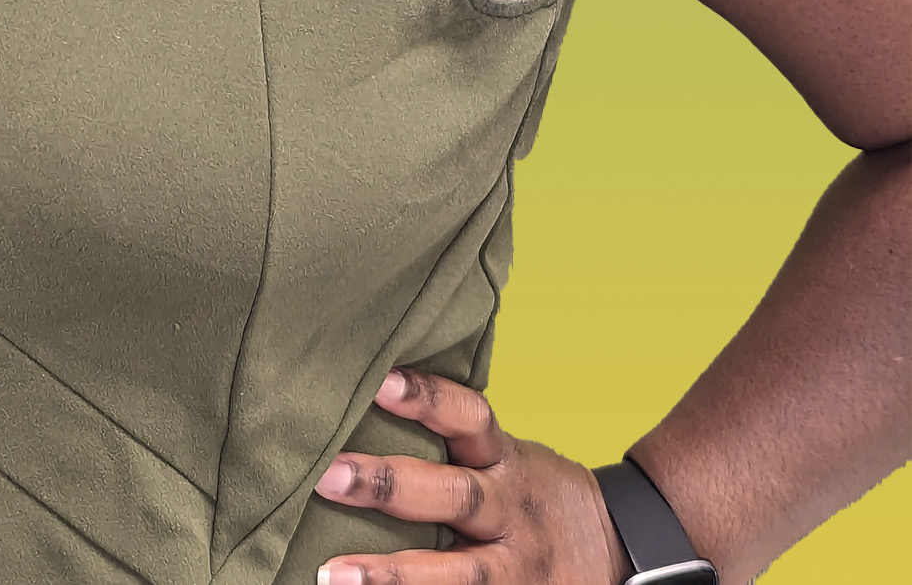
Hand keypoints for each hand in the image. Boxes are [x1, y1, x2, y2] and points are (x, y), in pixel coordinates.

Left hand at [312, 368, 629, 583]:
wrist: (620, 550)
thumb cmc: (534, 494)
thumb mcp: (508, 456)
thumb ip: (456, 439)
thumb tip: (373, 393)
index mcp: (508, 462)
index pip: (470, 418)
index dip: (428, 398)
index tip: (380, 381)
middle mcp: (511, 511)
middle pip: (454, 496)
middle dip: (388, 485)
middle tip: (326, 475)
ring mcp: (514, 566)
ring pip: (458, 573)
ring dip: (392, 575)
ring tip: (332, 573)